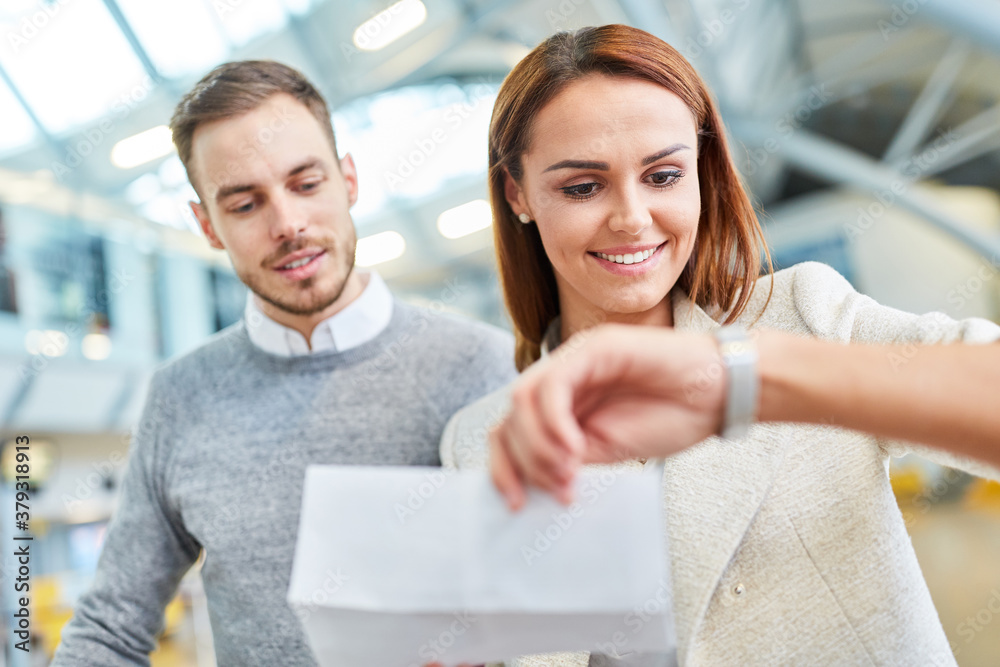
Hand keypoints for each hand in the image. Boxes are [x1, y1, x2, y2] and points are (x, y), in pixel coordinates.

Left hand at [489, 324, 726, 508]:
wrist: (719, 393)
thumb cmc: (672, 418)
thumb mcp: (608, 450)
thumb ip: (569, 457)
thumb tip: (534, 481)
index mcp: (562, 404)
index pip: (509, 430)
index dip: (504, 467)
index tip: (517, 502)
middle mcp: (561, 378)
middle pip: (508, 418)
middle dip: (524, 461)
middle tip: (561, 486)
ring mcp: (575, 359)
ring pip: (522, 400)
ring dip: (538, 444)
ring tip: (570, 470)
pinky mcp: (594, 348)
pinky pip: (552, 385)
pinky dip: (553, 422)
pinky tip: (575, 448)